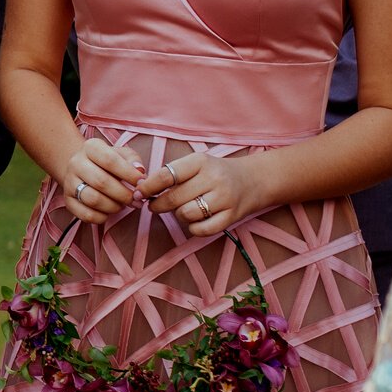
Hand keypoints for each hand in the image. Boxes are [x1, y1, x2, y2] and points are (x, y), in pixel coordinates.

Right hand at [59, 138, 147, 224]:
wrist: (83, 169)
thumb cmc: (108, 163)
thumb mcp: (122, 154)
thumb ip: (133, 161)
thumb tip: (139, 172)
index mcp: (90, 148)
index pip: (110, 160)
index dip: (128, 174)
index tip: (141, 183)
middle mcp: (76, 163)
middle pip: (101, 182)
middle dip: (123, 194)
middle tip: (135, 199)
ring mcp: (69, 183)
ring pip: (93, 200)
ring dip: (114, 206)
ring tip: (122, 205)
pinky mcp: (68, 201)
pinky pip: (86, 215)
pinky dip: (102, 217)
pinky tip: (109, 212)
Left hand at [146, 151, 263, 237]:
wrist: (253, 181)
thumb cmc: (215, 173)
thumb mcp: (196, 165)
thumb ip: (171, 174)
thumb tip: (141, 190)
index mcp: (200, 161)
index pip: (167, 175)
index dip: (148, 187)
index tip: (139, 193)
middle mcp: (214, 178)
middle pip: (174, 198)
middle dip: (158, 204)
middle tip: (154, 205)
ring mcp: (224, 198)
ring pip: (186, 214)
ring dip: (179, 215)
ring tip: (182, 209)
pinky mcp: (231, 216)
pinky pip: (201, 230)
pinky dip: (193, 228)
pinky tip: (195, 220)